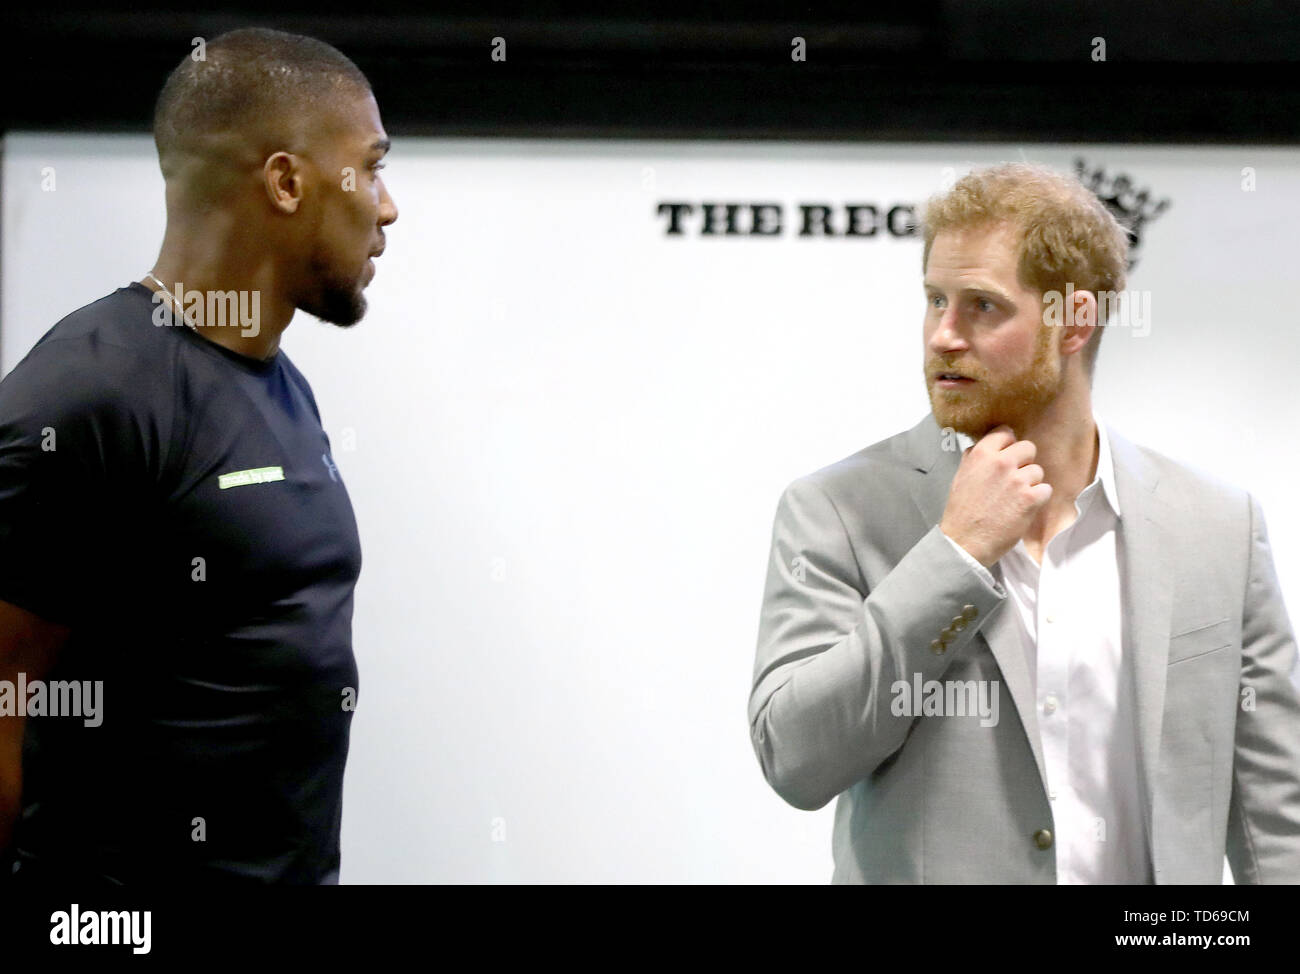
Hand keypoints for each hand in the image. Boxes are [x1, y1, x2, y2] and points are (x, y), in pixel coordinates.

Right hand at [939, 425, 1051, 567]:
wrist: (965, 542)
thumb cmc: (961, 512)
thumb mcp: (961, 476)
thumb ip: (976, 457)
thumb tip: (988, 446)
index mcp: (981, 454)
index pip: (1005, 432)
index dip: (1008, 445)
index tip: (1006, 456)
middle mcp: (1001, 462)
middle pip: (1028, 448)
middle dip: (1023, 462)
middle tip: (1014, 479)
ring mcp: (1018, 480)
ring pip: (1038, 471)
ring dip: (1030, 483)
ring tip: (1016, 498)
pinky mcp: (1031, 498)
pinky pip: (1045, 489)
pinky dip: (1037, 499)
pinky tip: (1023, 508)